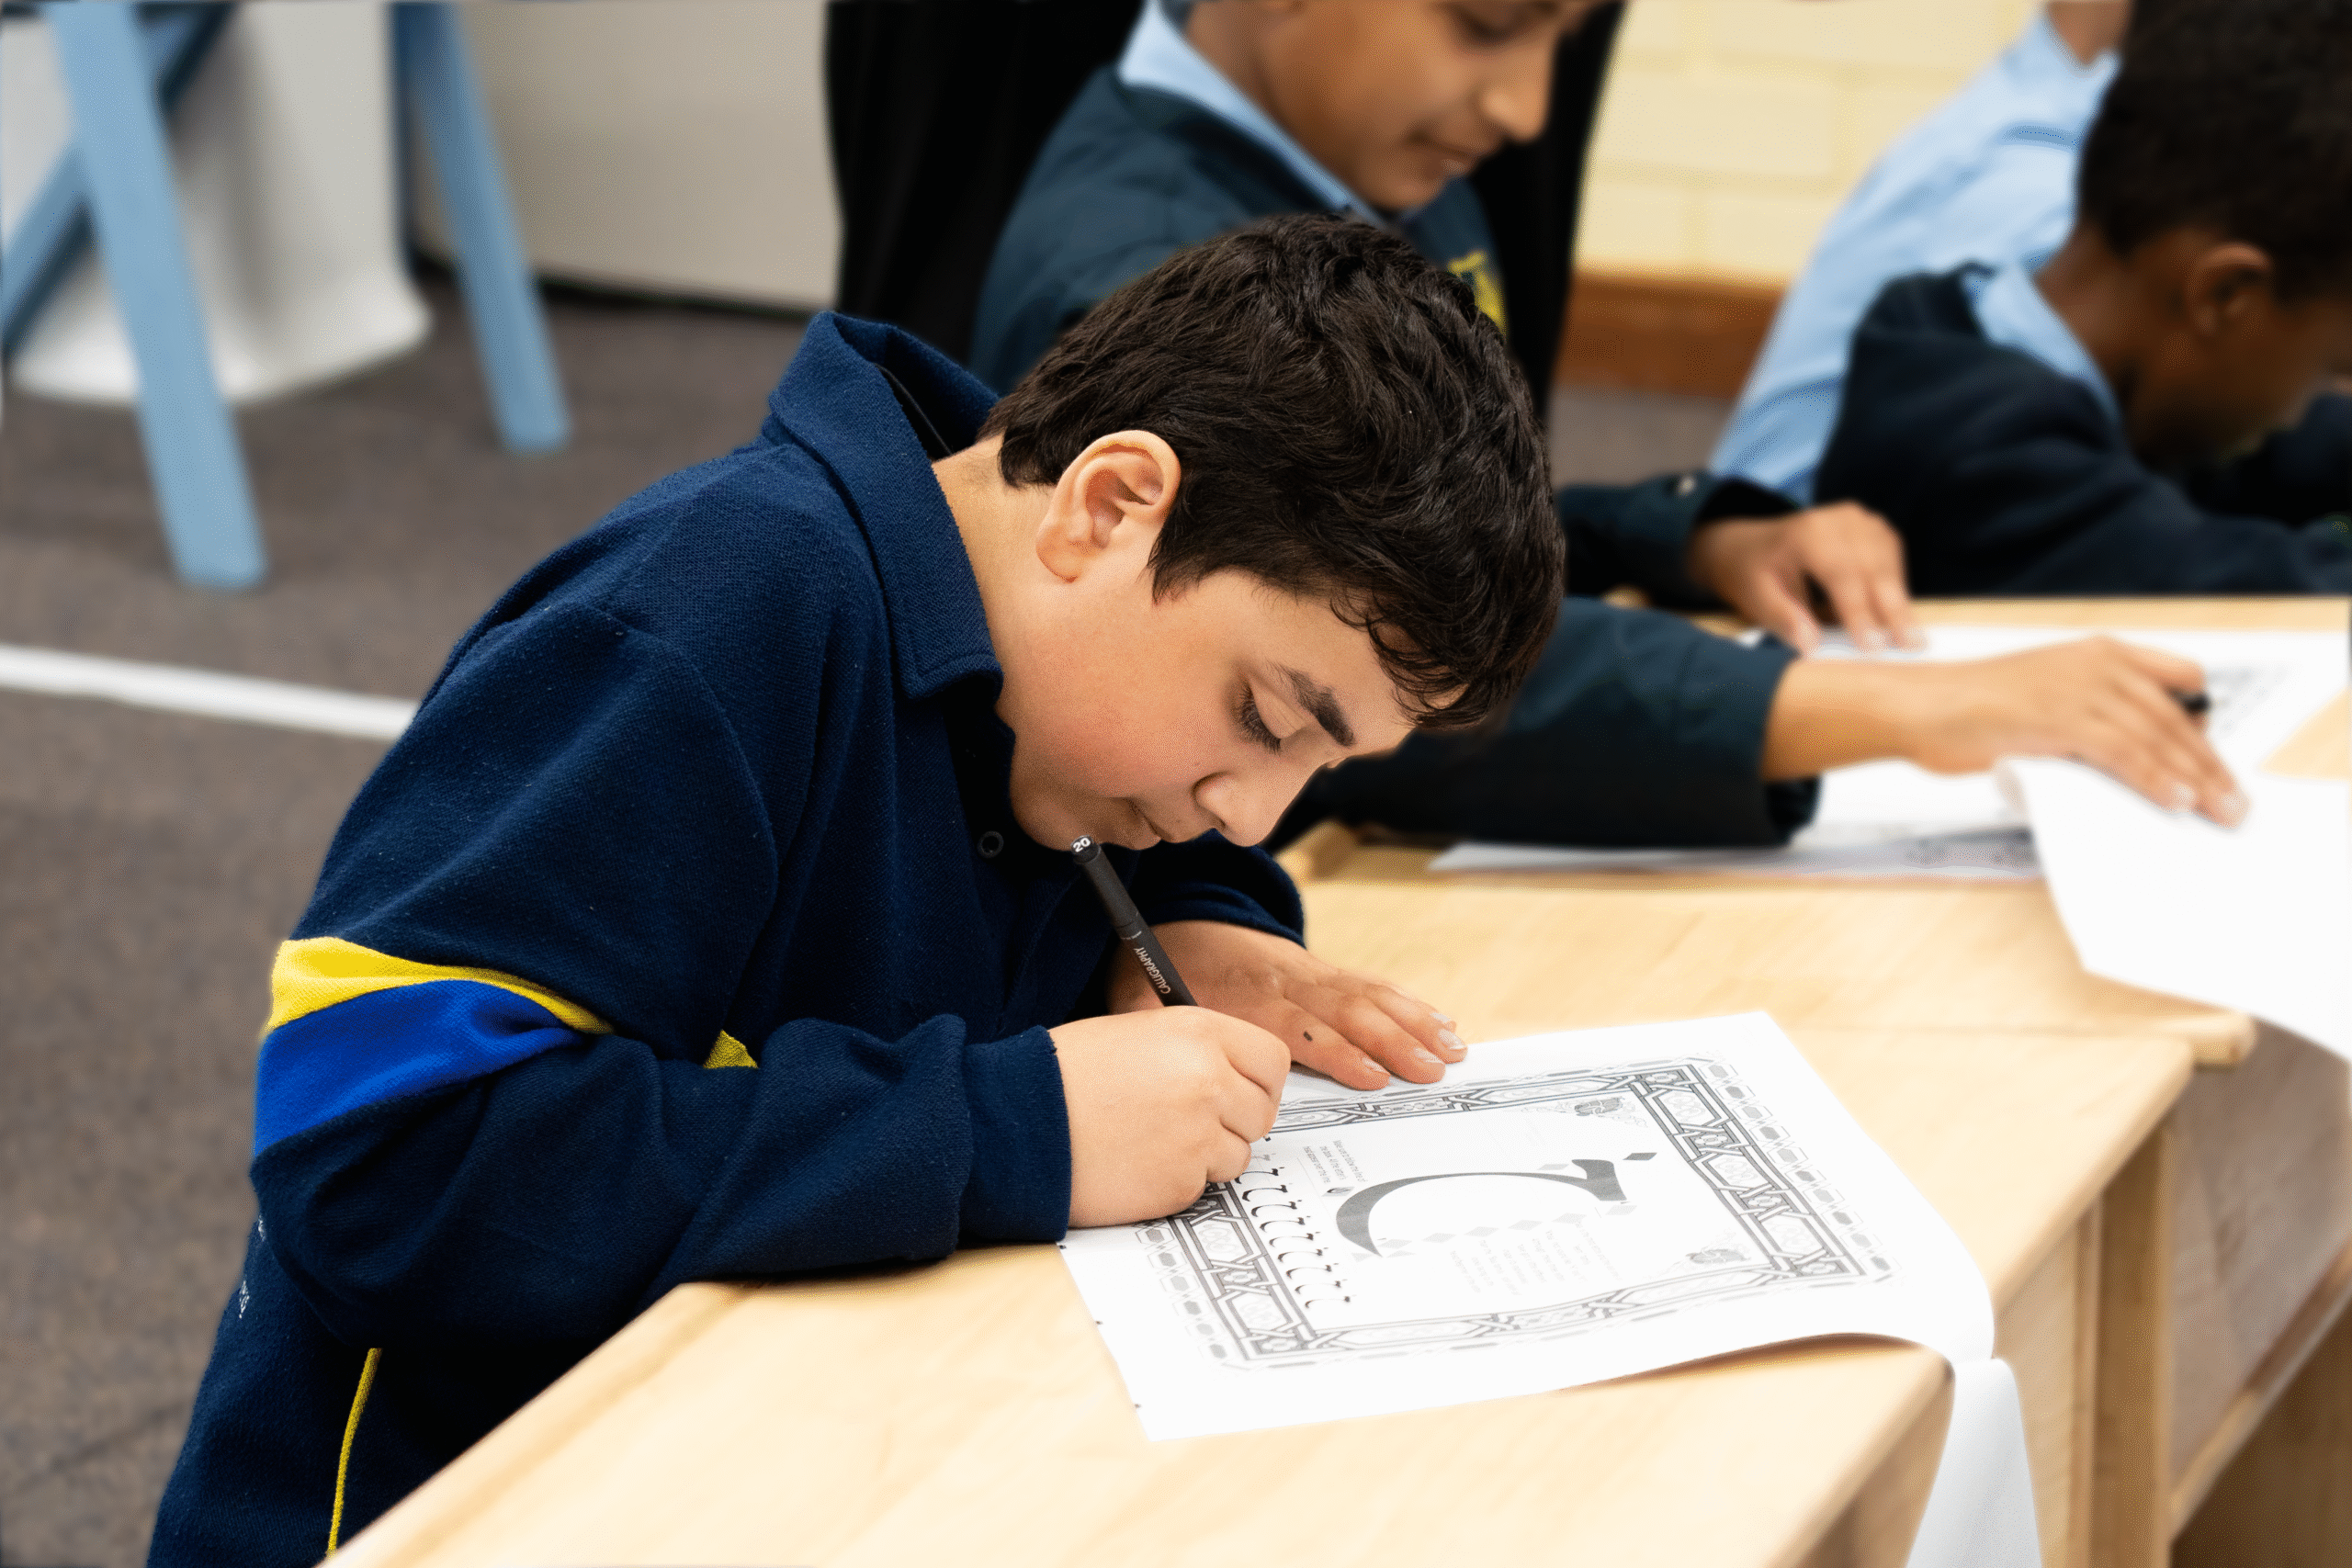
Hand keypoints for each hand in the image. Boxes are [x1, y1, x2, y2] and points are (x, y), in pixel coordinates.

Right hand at [1053, 1006, 1289, 1226]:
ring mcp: (1198, 1136)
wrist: (1015, 1121)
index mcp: (1198, 1032)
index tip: (1243, 1091)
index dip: (1259, 1081)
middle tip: (1192, 1121)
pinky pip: (1202, 1186)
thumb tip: (1233, 1074)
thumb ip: (1194, 1050)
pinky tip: (1137, 1162)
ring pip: (1237, 1155)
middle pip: (1262, 1112)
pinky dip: (1176, 1180)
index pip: (1272, 1061)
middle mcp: (1208, 1081)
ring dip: (1205, 1154)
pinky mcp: (1181, 1183)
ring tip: (1152, 1139)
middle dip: (1234, 1121)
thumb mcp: (1136, 1032)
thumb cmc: (1063, 1074)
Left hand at [1106, 920, 1464, 1090]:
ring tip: (1452, 1048)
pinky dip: (1409, 1003)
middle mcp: (1288, 980)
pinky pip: (1372, 985)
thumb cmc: (1160, 966)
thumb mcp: (1135, 992)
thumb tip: (1154, 1055)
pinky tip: (1441, 1022)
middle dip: (1393, 1041)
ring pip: (1369, 995)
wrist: (1178, 916)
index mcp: (1247, 993)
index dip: (1335, 1052)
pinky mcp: (1323, 971)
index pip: (1299, 1027)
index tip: (1371, 1077)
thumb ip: (1147, 1022)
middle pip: (1347, 1011)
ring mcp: (1310, 972)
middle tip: (1431, 1070)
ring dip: (1413, 1022)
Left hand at [1686, 502, 1920, 653]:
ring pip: (1889, 562)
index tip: (1873, 645)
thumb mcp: (1755, 597)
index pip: (1841, 573)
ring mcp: (1859, 520)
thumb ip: (1783, 619)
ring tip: (1911, 638)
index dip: (1859, 611)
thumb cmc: (1754, 574)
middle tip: (1911, 646)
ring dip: (1900, 600)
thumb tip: (1811, 645)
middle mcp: (1838, 520)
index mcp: (1807, 533)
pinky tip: (1899, 613)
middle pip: (1873, 567)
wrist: (1751, 545)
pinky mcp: (1872, 528)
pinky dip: (1896, 585)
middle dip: (1892, 609)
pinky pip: (1893, 558)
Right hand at [1763, 636, 2245, 823]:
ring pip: (2159, 736)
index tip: (2214, 762)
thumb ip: (2089, 720)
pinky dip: (2154, 778)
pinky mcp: (2063, 717)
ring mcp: (2081, 687)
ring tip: (2215, 811)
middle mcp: (2098, 663)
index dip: (2202, 724)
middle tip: (2231, 800)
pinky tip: (2174, 800)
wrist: (1921, 706)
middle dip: (2209, 763)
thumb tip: (2127, 762)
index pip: (2179, 680)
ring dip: (2194, 778)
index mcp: (2097, 652)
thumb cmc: (1970, 709)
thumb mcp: (2045, 700)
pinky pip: (2126, 752)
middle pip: (2177, 715)